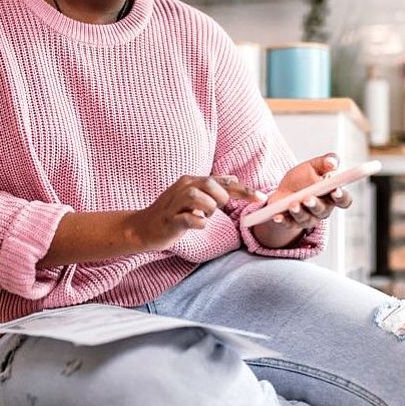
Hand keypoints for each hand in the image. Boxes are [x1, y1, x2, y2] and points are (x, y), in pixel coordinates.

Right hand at [125, 175, 264, 251]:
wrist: (143, 227)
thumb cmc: (172, 212)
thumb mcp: (193, 196)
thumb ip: (213, 188)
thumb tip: (234, 179)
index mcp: (191, 181)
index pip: (222, 181)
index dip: (243, 190)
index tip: (261, 198)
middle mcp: (183, 188)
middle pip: (211, 185)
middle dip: (221, 199)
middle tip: (215, 209)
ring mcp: (175, 204)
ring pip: (200, 200)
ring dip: (208, 210)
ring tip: (202, 217)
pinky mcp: (170, 221)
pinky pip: (189, 219)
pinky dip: (198, 223)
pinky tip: (197, 224)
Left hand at [251, 153, 354, 247]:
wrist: (285, 190)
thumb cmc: (304, 178)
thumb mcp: (314, 166)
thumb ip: (326, 161)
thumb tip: (332, 162)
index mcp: (332, 196)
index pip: (343, 200)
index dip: (341, 197)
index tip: (335, 189)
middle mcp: (322, 210)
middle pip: (323, 211)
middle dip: (315, 204)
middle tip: (308, 198)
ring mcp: (308, 218)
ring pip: (306, 218)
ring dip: (299, 212)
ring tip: (293, 205)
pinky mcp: (292, 223)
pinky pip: (289, 224)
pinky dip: (283, 220)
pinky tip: (277, 216)